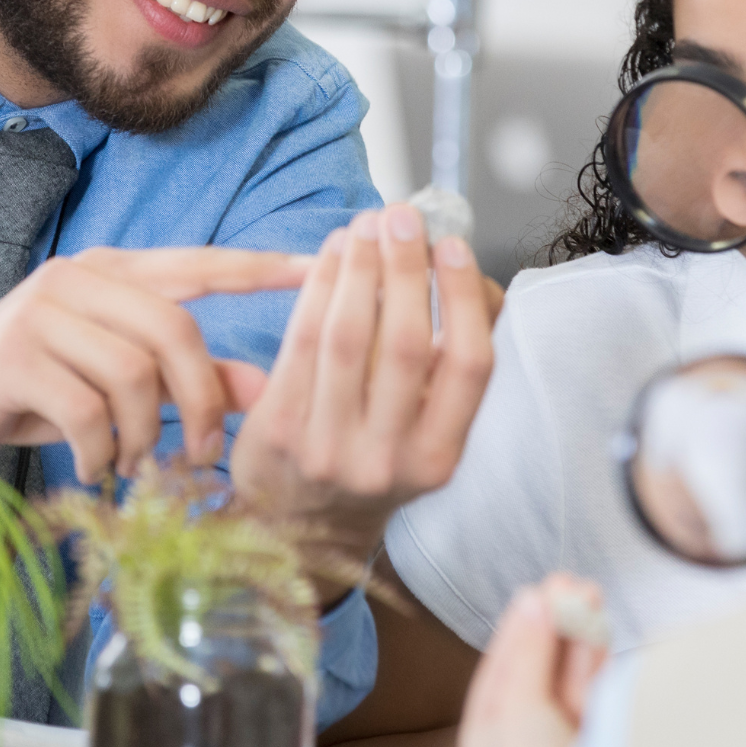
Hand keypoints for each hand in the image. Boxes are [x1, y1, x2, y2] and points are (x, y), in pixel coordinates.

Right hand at [0, 245, 308, 483]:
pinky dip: (101, 453)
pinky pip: (86, 410)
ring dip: (145, 436)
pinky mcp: (12, 356)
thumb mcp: (116, 383)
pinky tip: (94, 470)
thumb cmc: (29, 390)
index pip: (199, 262)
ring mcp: (42, 312)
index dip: (258, 267)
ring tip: (135, 467)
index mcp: (111, 274)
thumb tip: (272, 390)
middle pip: (174, 331)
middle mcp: (79, 280)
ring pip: (132, 374)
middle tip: (203, 455)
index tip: (316, 266)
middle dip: (200, 402)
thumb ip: (188, 379)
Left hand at [224, 204, 498, 566]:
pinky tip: (331, 255)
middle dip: (405, 269)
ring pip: (347, 338)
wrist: (299, 529)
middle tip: (404, 217)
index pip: (467, 367)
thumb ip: (445, 367)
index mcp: (439, 459)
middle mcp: (386, 459)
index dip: (463, 299)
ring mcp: (328, 448)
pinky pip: (301, 343)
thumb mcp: (424, 435)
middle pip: (404, 344)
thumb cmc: (373, 459)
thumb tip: (459, 274)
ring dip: (358, 269)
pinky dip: (318, 290)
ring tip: (366, 226)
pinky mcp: (278, 431)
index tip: (453, 246)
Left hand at [456, 576, 610, 746]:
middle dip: (553, 624)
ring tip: (585, 593)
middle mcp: (520, 736)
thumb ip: (529, 655)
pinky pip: (590, 687)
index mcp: (486, 736)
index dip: (520, 627)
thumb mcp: (522, 709)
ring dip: (576, 632)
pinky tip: (595, 626)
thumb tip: (534, 604)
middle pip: (536, 666)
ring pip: (566, 673)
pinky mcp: (593, 736)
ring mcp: (558, 737)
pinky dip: (593, 655)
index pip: (501, 667)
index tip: (536, 592)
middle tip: (567, 584)